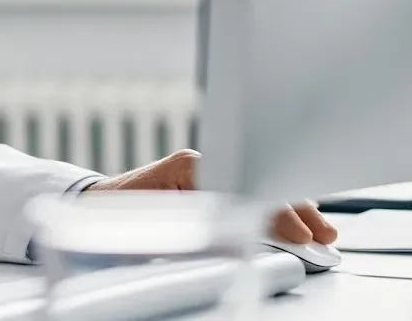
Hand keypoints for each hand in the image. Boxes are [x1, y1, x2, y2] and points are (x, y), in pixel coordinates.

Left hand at [84, 149, 338, 246]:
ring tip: (321, 231)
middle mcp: (199, 164)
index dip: (276, 213)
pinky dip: (274, 207)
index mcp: (188, 168)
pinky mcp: (206, 182)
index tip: (299, 235)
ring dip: (290, 207)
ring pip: (258, 185)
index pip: (246, 189)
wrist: (88, 208)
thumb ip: (192, 237)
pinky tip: (295, 224)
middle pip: (260, 182)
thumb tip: (230, 247)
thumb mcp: (152, 232)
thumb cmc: (112, 222)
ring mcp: (204, 171)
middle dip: (295, 209)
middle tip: (323, 236)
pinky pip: (247, 191)